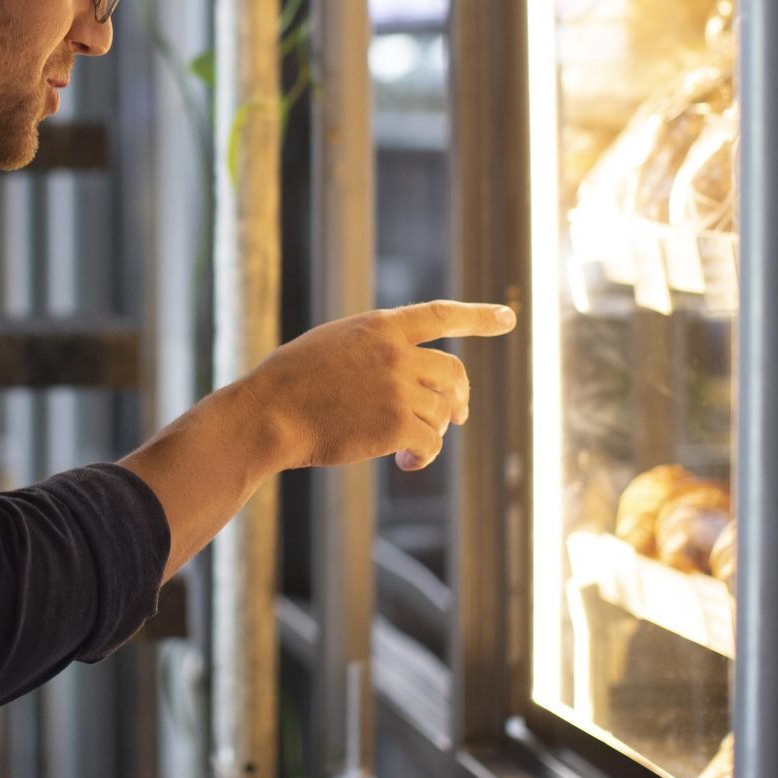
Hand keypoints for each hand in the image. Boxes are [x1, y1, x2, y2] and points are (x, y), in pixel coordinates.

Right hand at [240, 300, 516, 472]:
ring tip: (406, 447)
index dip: (478, 317)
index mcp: (378, 326)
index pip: (440, 315)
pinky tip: (403, 463)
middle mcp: (396, 353)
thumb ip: (372, 349)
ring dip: (433, 431)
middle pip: (454, 373)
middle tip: (457, 416)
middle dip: (459, 398)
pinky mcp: (397, 425)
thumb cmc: (289, 383)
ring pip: (443, 412)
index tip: (509, 317)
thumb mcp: (332, 344)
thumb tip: (408, 372)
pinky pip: (431, 443)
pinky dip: (421, 457)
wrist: (268, 414)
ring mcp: (399, 388)